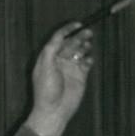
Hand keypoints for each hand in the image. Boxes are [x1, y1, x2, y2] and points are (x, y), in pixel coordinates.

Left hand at [28, 21, 93, 135]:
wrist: (54, 110)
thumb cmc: (46, 90)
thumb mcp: (45, 67)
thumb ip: (51, 50)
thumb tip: (59, 36)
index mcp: (48, 57)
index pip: (58, 39)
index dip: (67, 30)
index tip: (77, 24)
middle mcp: (59, 61)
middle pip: (71, 43)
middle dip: (79, 37)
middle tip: (88, 33)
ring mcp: (70, 68)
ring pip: (80, 51)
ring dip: (84, 46)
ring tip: (87, 45)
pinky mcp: (80, 76)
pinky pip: (87, 63)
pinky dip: (89, 59)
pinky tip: (88, 61)